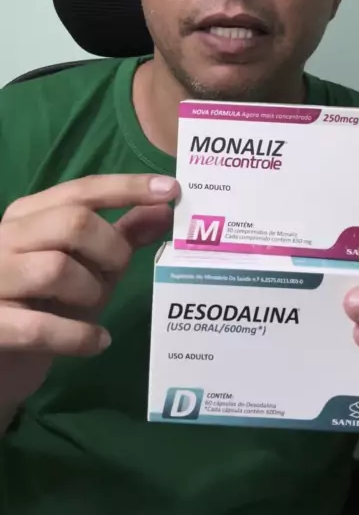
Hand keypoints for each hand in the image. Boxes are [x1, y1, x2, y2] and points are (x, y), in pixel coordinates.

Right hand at [0, 174, 178, 413]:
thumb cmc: (44, 306)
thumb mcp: (87, 268)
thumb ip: (121, 237)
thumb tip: (165, 209)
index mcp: (28, 215)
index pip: (82, 190)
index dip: (128, 188)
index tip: (171, 191)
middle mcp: (4, 238)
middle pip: (73, 223)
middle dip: (111, 249)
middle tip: (116, 273)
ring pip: (56, 269)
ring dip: (91, 291)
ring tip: (92, 308)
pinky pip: (40, 328)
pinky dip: (78, 336)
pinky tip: (98, 341)